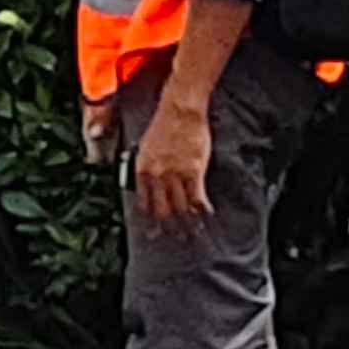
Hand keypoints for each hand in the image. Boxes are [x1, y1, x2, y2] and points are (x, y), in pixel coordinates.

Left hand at [126, 93, 215, 226]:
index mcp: (142, 171)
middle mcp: (156, 176)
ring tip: (193, 233)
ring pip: (180, 207)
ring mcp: (175, 175)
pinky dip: (201, 210)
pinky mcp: (193, 171)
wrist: (180, 111)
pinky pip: (197, 197)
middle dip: (168, 228)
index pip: (143, 203)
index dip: (149, 220)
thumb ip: (146, 168)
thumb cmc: (164, 126)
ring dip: (187, 223)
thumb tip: (147, 183)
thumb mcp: (145, 148)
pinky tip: (206, 216)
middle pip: (162, 209)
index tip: (152, 231)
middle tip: (174, 238)